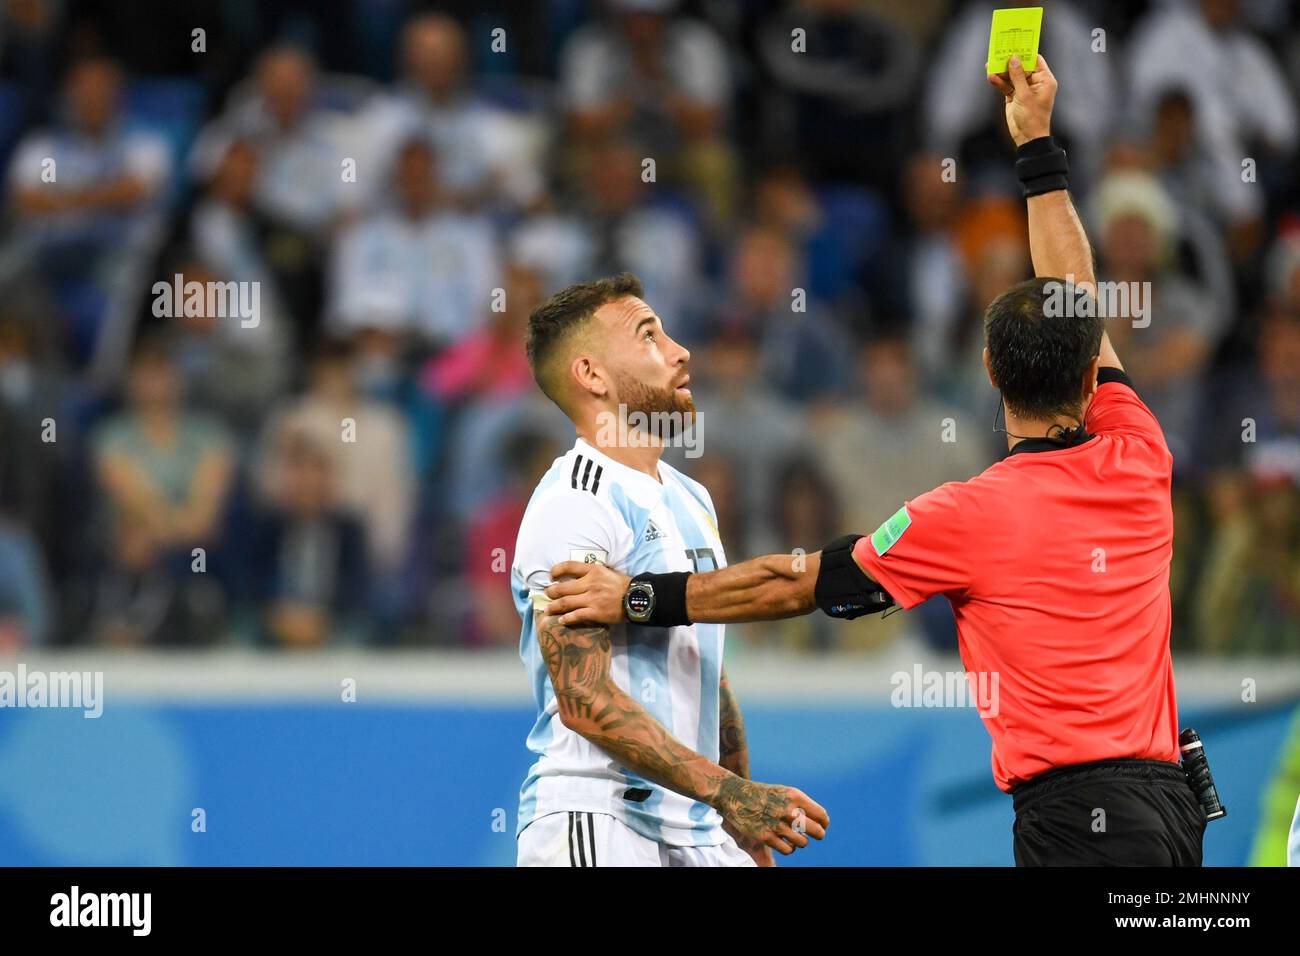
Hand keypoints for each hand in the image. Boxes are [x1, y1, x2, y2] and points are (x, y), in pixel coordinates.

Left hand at [544, 561, 631, 626]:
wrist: (637, 599)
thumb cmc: (621, 585)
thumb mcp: (607, 572)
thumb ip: (591, 572)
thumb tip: (575, 574)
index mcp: (593, 570)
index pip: (569, 566)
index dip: (557, 570)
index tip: (551, 575)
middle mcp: (591, 583)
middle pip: (563, 587)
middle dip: (551, 592)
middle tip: (547, 594)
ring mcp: (592, 599)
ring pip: (565, 602)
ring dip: (553, 606)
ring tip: (547, 609)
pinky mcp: (595, 612)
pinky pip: (576, 615)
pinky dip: (566, 618)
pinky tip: (561, 620)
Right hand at [712, 779, 828, 857]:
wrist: (735, 795)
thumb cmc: (764, 795)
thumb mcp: (785, 793)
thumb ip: (802, 805)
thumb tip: (820, 822)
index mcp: (795, 796)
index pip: (821, 815)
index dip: (824, 823)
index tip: (821, 825)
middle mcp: (788, 810)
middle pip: (817, 831)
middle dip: (819, 835)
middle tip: (815, 835)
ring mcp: (777, 824)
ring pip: (803, 843)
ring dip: (802, 841)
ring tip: (795, 837)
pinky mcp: (766, 836)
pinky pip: (788, 850)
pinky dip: (790, 848)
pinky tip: (787, 842)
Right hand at [987, 54, 1056, 146]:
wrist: (1027, 137)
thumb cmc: (1032, 117)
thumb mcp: (1024, 94)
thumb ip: (1018, 76)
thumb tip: (1014, 59)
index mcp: (1044, 80)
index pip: (1035, 60)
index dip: (1025, 53)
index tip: (1015, 44)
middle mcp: (1035, 82)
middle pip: (1021, 67)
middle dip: (1010, 62)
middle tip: (999, 53)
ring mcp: (1024, 90)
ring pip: (1012, 76)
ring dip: (1002, 72)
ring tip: (990, 65)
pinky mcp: (1014, 97)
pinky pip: (1006, 86)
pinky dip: (999, 83)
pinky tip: (991, 77)